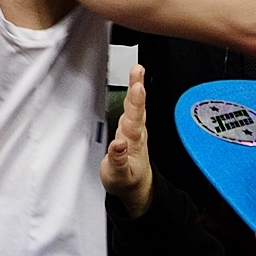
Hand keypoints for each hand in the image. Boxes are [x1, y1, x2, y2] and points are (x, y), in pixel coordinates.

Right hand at [100, 65, 152, 216]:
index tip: (137, 86)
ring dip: (136, 87)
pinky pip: (133, 109)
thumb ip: (118, 159)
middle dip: (136, 87)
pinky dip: (133, 96)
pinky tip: (135, 85)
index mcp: (133, 143)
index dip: (135, 102)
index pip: (134, 119)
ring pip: (135, 106)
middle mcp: (135, 133)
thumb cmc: (126, 180)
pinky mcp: (130, 130)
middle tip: (137, 69)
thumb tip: (118, 144)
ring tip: (137, 71)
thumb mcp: (118, 175)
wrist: (135, 187)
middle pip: (136, 107)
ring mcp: (134, 130)